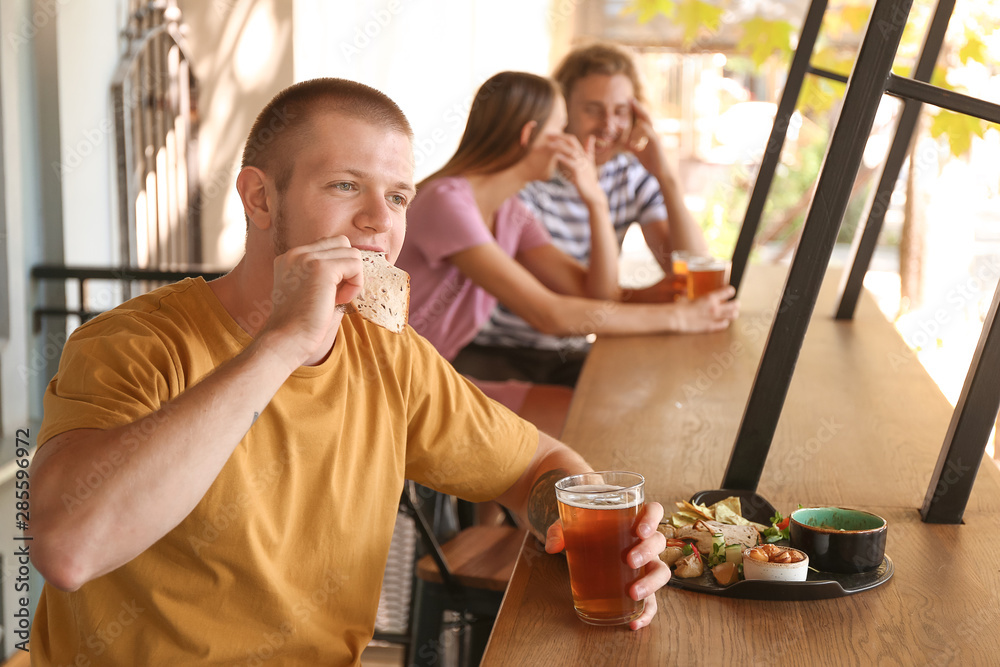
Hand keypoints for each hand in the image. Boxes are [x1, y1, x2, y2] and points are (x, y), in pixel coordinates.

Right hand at [259, 236, 363, 365]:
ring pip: (351, 253)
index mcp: (291, 257)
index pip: (328, 246)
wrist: (287, 339)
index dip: (338, 268)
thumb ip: (326, 274)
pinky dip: (355, 285)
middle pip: (341, 243)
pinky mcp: (321, 267)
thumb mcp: (311, 290)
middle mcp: (296, 252)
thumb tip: (355, 265)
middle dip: (347, 268)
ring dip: (352, 278)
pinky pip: (355, 265)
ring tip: (337, 299)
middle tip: (336, 294)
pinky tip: (340, 300)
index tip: (329, 293)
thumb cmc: (302, 323)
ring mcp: (307, 257)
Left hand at [544, 501, 670, 630]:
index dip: (652, 518)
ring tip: (632, 592)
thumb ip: (559, 531)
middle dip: (647, 552)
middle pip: (658, 542)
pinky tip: (634, 623)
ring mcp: (646, 565)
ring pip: (661, 572)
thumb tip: (552, 548)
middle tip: (629, 559)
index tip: (640, 530)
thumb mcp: (569, 525)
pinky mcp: (641, 586)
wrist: (585, 543)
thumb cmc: (584, 530)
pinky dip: (646, 613)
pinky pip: (651, 601)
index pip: (654, 510)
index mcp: (632, 520)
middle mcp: (644, 541)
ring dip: (651, 583)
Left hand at [550, 134, 605, 206]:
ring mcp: (583, 164)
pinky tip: (557, 156)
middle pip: (572, 141)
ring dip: (560, 146)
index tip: (551, 135)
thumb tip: (591, 138)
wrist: (593, 194)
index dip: (562, 136)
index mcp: (584, 155)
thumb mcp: (589, 164)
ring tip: (549, 144)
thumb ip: (589, 151)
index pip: (573, 140)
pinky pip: (572, 163)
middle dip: (559, 137)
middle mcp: (584, 157)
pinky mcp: (580, 173)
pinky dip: (564, 159)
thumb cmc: (589, 181)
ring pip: (571, 151)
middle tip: (547, 135)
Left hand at [623, 99, 669, 179]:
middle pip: (646, 116)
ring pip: (645, 124)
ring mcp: (655, 137)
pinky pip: (648, 134)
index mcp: (648, 133)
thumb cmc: (650, 161)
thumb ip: (630, 144)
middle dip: (638, 108)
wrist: (660, 171)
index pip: (641, 119)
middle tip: (631, 99)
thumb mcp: (637, 151)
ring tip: (627, 128)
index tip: (629, 100)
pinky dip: (639, 135)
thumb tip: (622, 141)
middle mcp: (653, 133)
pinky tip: (634, 139)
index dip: (636, 110)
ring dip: (635, 124)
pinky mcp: (656, 143)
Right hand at [674, 286, 739, 332]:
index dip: (730, 291)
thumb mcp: (689, 296)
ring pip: (732, 316)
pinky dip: (725, 323)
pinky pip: (723, 325)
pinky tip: (724, 321)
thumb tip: (689, 291)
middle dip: (736, 303)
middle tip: (735, 303)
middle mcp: (715, 307)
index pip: (728, 291)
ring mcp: (714, 318)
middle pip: (734, 305)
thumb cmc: (680, 306)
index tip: (730, 291)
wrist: (676, 318)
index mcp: (710, 297)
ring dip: (734, 313)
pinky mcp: (710, 327)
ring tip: (733, 313)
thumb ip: (693, 294)